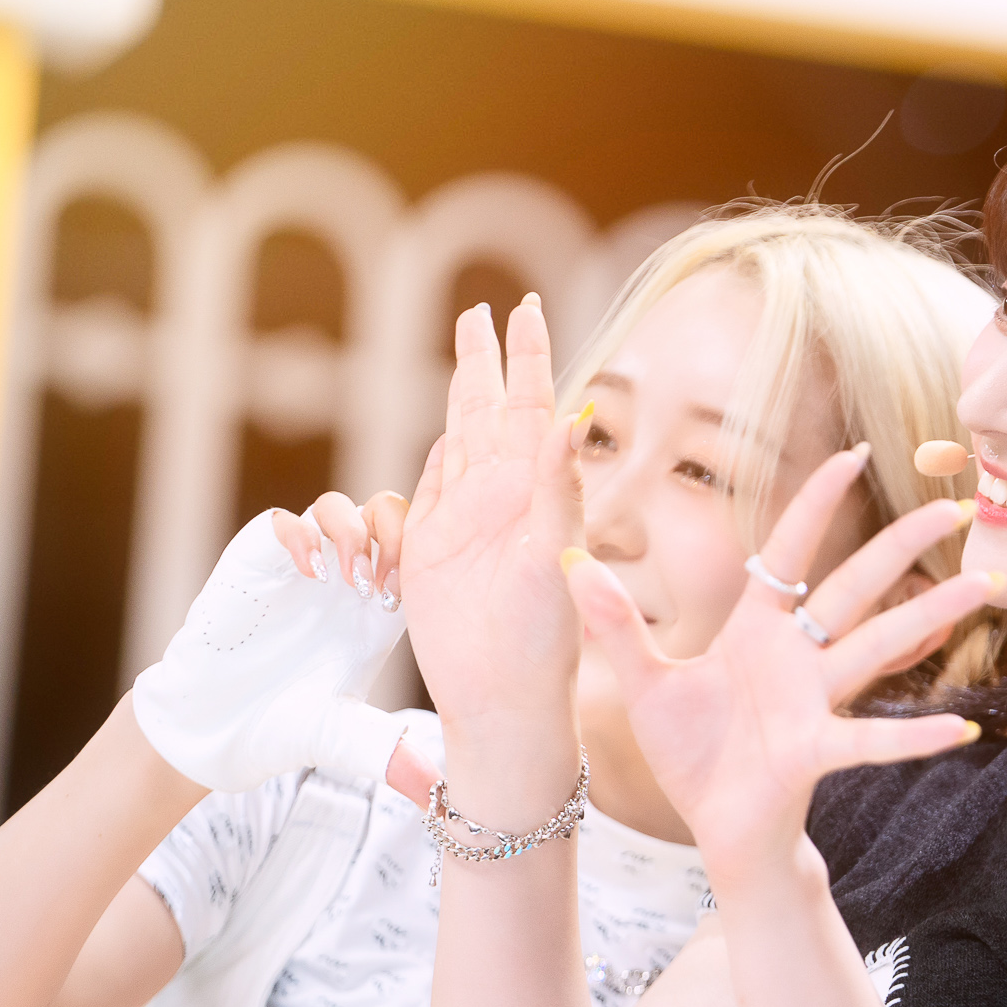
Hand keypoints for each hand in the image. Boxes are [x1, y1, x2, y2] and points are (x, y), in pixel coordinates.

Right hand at [270, 489, 438, 801]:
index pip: (422, 557)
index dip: (428, 565)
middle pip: (390, 516)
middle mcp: (346, 582)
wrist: (212, 730)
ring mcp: (302, 569)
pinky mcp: (256, 564)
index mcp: (379, 613)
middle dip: (397, 535)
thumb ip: (386, 753)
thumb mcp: (342, 737)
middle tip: (386, 583)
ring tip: (351, 579)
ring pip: (340, 508)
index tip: (413, 601)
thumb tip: (435, 794)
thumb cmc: (281, 728)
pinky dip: (301, 535)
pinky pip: (284, 521)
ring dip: (353, 531)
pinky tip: (310, 574)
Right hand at [398, 298, 585, 754]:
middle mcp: (503, 498)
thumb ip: (561, 491)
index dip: (528, 356)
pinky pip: (429, 488)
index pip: (532, 405)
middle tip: (483, 308)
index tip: (524, 307)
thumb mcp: (558, 560)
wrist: (503, 700)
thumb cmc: (544, 643)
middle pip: (490, 408)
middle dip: (487, 358)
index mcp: (537, 492)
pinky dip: (437, 455)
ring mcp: (466, 520)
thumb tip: (577, 416)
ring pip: (460, 437)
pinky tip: (450, 430)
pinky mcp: (430, 549)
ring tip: (466, 349)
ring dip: (463, 392)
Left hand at [566, 447, 995, 872]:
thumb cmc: (693, 755)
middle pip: (856, 588)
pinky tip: (962, 729)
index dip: (818, 502)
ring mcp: (814, 702)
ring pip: (880, 647)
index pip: (792, 551)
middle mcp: (797, 658)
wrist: (714, 827)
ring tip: (985, 585)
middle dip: (903, 546)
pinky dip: (915, 735)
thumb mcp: (643, 683)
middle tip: (954, 506)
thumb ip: (615, 624)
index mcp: (756, 631)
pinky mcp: (816, 751)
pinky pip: (871, 738)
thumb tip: (569, 559)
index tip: (854, 454)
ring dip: (932, 617)